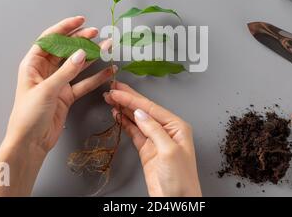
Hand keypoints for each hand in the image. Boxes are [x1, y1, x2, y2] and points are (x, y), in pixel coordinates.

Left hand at [0, 16, 113, 195]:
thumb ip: (66, 71)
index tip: (81, 21)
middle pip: (64, 50)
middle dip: (80, 40)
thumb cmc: (29, 115)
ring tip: (106, 46)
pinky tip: (108, 71)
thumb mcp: (47, 90)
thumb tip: (82, 53)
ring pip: (76, 65)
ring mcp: (57, 83)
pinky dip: (96, 77)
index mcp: (33, 64)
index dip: (64, 28)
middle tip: (96, 33)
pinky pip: (83, 82)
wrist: (31, 142)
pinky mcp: (66, 96)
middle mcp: (45, 71)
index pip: (49, 40)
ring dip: (91, 56)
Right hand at [104, 82, 201, 196]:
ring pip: (137, 119)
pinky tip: (117, 114)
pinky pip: (134, 131)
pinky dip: (124, 122)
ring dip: (124, 109)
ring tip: (110, 99)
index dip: (132, 98)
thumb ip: (154, 129)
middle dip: (127, 99)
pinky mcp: (147, 149)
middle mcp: (167, 130)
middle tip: (112, 90)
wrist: (176, 201)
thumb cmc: (181, 179)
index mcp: (177, 126)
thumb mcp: (169, 151)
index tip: (118, 91)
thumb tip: (140, 113)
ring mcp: (155, 140)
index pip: (151, 108)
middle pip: (143, 110)